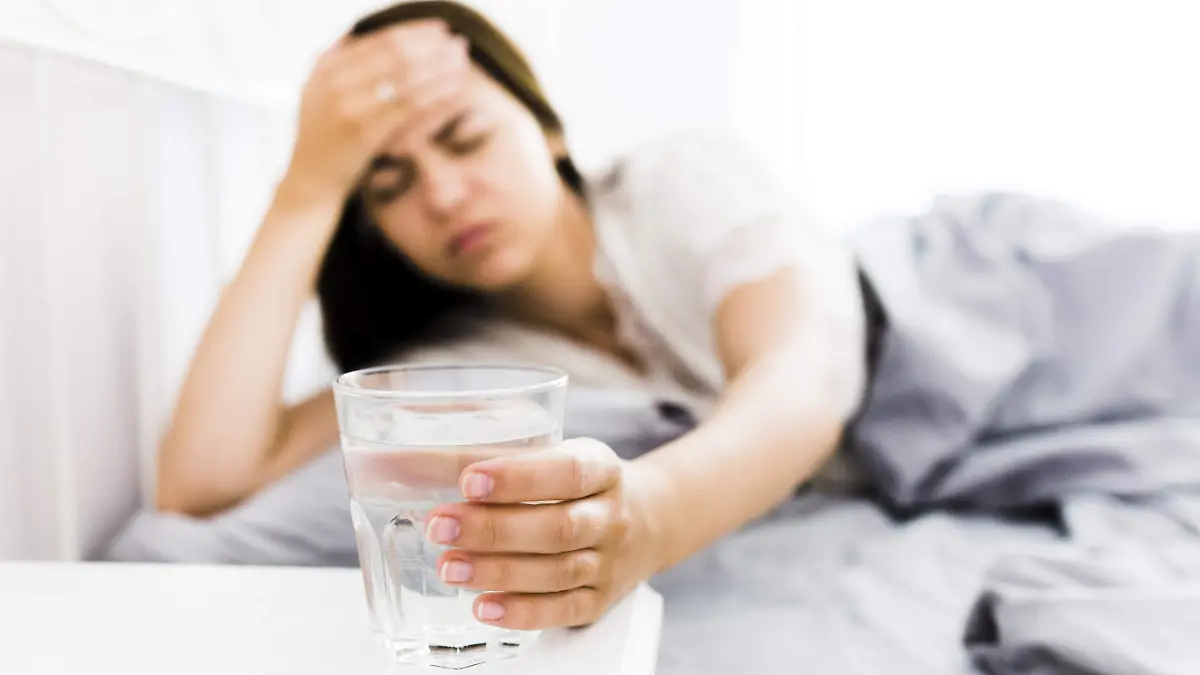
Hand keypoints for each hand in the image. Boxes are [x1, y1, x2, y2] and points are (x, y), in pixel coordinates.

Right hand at [281, 19, 469, 203]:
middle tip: (459, 44)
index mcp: (327, 66)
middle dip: (433, 47)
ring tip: (462, 62)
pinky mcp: (364, 134)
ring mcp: (349, 108)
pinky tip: (455, 89)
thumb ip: (333, 59)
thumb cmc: (319, 135)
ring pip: (406, 81)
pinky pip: (409, 110)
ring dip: (439, 68)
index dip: (415, 32)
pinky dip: (435, 96)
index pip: (380, 40)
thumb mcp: (314, 90)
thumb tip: (353, 31)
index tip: (441, 29)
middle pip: (397, 55)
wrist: (309, 180)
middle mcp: (335, 82)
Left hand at [424, 439, 662, 629]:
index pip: (566, 471)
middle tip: (439, 525)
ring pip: (556, 570)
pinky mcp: (598, 600)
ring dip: (498, 571)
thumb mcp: (553, 454)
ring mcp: (608, 562)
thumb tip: (403, 458)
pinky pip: (562, 610)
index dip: (519, 477)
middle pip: (556, 526)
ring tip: (450, 567)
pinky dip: (522, 611)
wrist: (649, 521)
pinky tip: (484, 606)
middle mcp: (611, 516)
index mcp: (602, 468)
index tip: (470, 479)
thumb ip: (491, 454)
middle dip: (494, 528)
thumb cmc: (580, 484)